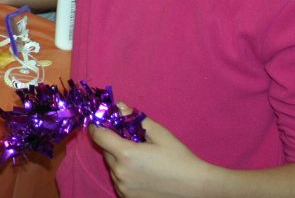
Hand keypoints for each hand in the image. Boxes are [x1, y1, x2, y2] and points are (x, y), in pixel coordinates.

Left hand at [89, 108, 208, 196]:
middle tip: (130, 140)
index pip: (98, 135)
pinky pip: (118, 180)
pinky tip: (141, 171)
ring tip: (140, 158)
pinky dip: (124, 173)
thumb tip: (119, 106)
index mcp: (126, 154)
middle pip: (105, 151)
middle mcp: (120, 173)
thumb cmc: (179, 158)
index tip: (103, 121)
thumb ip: (135, 118)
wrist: (196, 188)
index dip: (98, 125)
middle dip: (112, 142)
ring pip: (111, 166)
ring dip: (118, 159)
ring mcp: (123, 188)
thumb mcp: (159, 133)